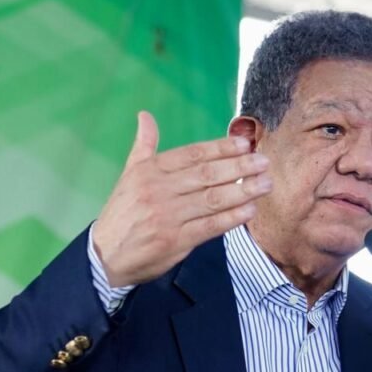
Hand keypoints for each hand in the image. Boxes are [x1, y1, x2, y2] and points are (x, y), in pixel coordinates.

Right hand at [92, 111, 271, 287]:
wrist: (106, 255)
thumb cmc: (123, 213)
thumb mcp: (129, 175)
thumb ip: (144, 146)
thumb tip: (145, 116)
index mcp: (150, 171)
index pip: (192, 154)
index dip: (220, 148)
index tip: (245, 144)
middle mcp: (159, 190)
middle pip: (207, 175)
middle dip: (239, 167)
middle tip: (264, 162)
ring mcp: (168, 216)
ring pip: (212, 199)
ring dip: (243, 190)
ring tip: (265, 183)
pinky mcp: (176, 240)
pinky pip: (210, 226)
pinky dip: (232, 218)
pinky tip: (250, 209)